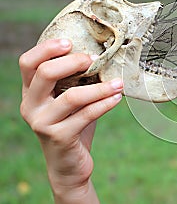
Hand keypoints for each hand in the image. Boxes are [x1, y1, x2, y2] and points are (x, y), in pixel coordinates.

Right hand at [19, 39, 122, 203]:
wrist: (69, 164)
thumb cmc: (73, 124)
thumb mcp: (70, 99)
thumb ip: (76, 80)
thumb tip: (103, 53)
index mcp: (30, 92)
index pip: (27, 62)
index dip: (47, 48)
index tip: (70, 42)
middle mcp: (30, 105)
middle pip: (45, 73)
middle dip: (73, 62)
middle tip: (95, 59)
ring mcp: (42, 123)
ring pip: (71, 97)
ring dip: (99, 87)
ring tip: (119, 82)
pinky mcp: (59, 137)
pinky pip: (86, 115)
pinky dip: (105, 104)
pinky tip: (118, 97)